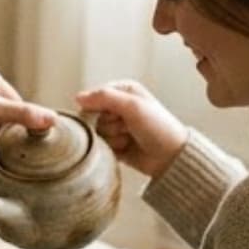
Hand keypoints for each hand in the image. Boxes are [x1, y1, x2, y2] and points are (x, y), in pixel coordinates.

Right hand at [73, 80, 188, 179]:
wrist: (171, 157)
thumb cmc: (158, 127)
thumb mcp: (133, 106)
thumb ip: (104, 97)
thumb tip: (78, 98)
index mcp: (123, 91)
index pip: (94, 97)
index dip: (101, 108)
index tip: (117, 114)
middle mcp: (118, 106)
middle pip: (93, 116)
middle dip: (109, 125)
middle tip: (127, 127)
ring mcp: (116, 126)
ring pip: (96, 133)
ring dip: (113, 138)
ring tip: (130, 138)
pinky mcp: (114, 144)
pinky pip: (100, 147)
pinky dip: (112, 149)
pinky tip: (127, 148)